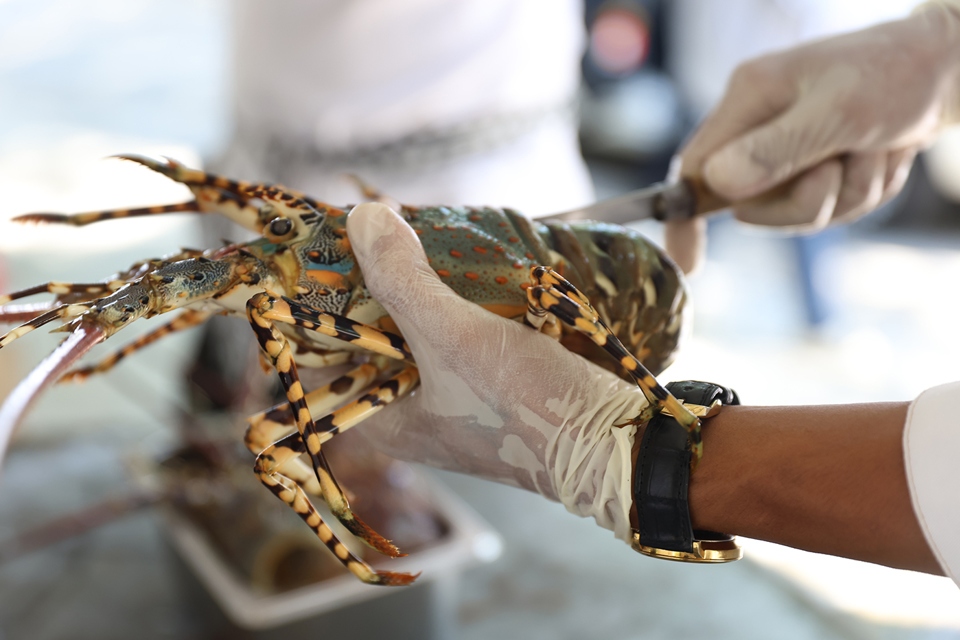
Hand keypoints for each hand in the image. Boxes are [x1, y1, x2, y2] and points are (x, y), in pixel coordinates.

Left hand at [344, 203, 648, 540]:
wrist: (611, 441)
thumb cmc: (525, 405)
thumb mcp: (453, 337)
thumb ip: (402, 279)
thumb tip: (361, 218)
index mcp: (380, 420)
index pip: (314, 364)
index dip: (305, 312)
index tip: (312, 258)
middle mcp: (405, 412)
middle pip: (362, 339)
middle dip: (363, 286)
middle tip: (364, 232)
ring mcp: (445, 396)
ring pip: (407, 330)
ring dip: (408, 285)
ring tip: (404, 234)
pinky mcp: (482, 380)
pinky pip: (446, 330)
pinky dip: (445, 296)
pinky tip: (450, 261)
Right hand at [666, 4, 959, 273]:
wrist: (948, 68)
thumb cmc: (894, 74)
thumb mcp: (838, 112)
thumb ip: (775, 149)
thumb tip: (716, 185)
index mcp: (749, 100)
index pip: (694, 169)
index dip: (686, 217)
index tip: (689, 260)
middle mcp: (759, 127)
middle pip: (752, 206)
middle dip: (808, 200)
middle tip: (844, 161)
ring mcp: (788, 150)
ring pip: (799, 212)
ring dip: (849, 192)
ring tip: (872, 148)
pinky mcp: (816, 165)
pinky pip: (832, 208)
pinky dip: (865, 189)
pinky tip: (880, 153)